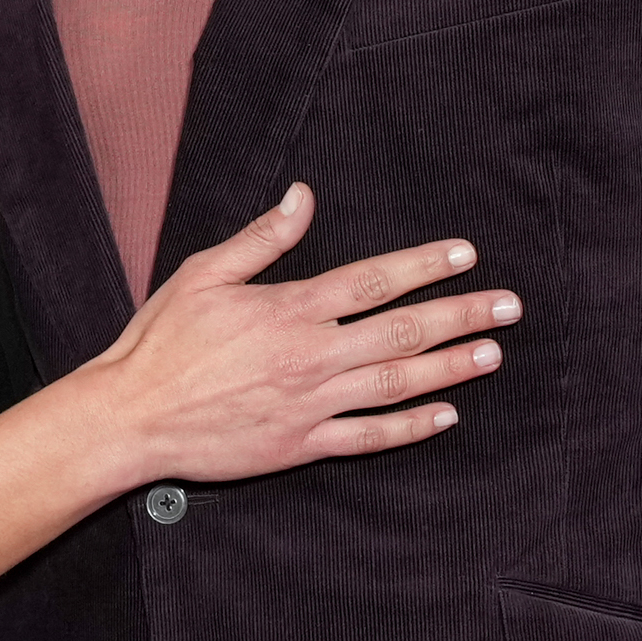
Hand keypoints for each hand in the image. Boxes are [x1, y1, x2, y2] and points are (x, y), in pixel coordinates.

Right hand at [89, 183, 513, 484]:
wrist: (133, 416)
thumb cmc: (162, 341)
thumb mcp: (205, 273)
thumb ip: (263, 238)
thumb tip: (304, 195)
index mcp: (290, 308)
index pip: (374, 281)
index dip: (424, 266)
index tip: (465, 256)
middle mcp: (311, 355)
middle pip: (403, 331)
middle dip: (461, 316)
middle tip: (508, 307)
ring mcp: (311, 404)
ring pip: (397, 384)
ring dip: (450, 368)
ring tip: (491, 354)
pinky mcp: (301, 444)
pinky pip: (369, 437)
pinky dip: (410, 428)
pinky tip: (445, 416)